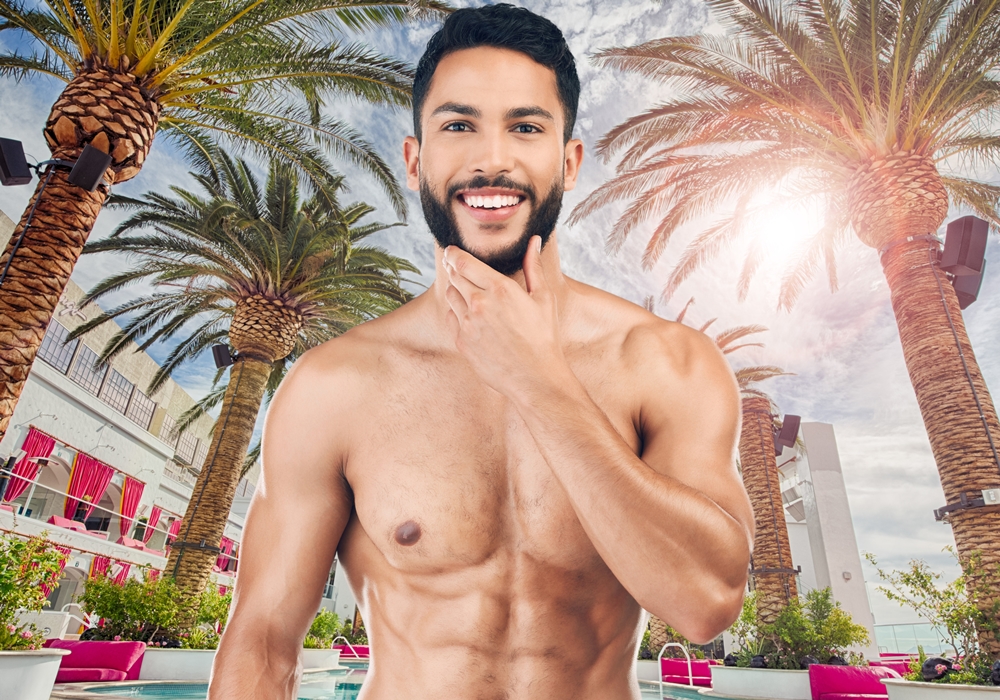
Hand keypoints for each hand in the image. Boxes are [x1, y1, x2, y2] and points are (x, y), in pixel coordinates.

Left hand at [443, 236, 566, 397]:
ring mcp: (468, 324)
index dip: (454, 254)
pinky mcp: (461, 342)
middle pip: (454, 276)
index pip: (464, 262)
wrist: (535, 378)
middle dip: (453, 268)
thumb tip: (534, 240)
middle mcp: (479, 304)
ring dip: (455, 289)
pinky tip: (469, 314)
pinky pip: (451, 318)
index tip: (452, 251)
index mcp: (500, 289)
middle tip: (456, 266)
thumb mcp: (544, 299)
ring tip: (466, 291)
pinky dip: (456, 312)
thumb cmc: (544, 338)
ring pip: (450, 295)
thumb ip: (534, 267)